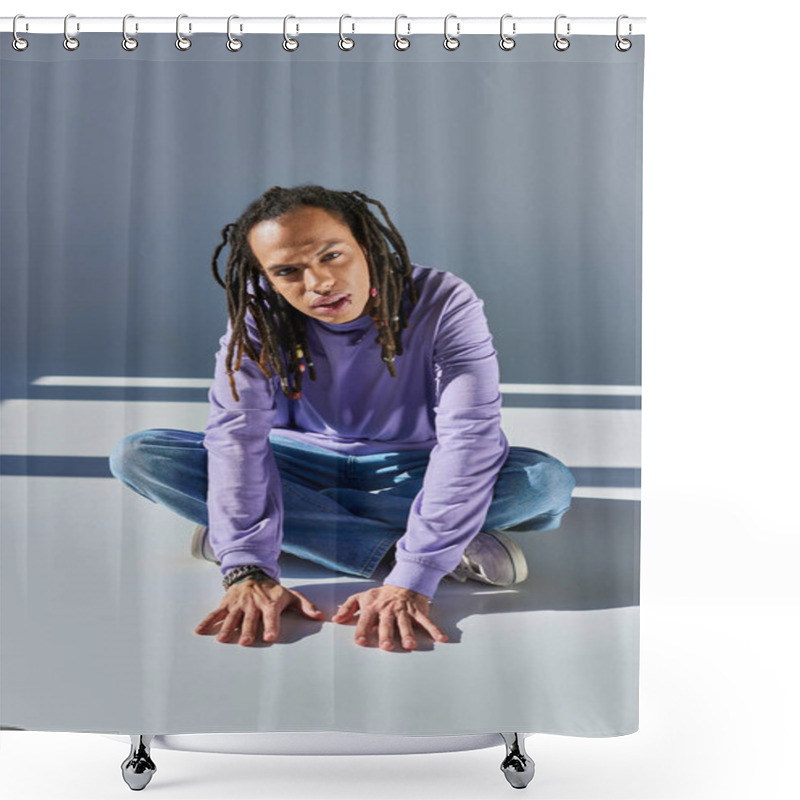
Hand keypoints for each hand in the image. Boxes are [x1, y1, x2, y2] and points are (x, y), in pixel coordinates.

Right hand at [194, 576, 324, 645]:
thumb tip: (320, 616)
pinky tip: (200, 631)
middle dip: (247, 630)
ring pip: (232, 618)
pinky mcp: (226, 604)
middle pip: (250, 620)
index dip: (270, 627)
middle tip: (245, 641)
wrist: (253, 573)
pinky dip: (207, 621)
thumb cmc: (273, 590)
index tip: (269, 637)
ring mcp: (238, 604)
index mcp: (269, 604)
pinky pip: (216, 613)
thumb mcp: (291, 596)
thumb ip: (306, 607)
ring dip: (227, 629)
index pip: (271, 617)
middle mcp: (253, 604)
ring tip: (222, 640)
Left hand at [331, 584, 447, 650]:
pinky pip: (426, 620)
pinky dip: (434, 629)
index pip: (366, 619)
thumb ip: (347, 608)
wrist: (404, 582)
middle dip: (386, 634)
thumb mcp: (361, 597)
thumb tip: (336, 619)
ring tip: (409, 645)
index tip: (360, 641)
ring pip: (406, 623)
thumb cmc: (381, 595)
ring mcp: (404, 610)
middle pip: (387, 623)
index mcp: (373, 607)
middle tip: (386, 646)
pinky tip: (440, 638)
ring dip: (408, 633)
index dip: (363, 630)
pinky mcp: (417, 610)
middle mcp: (388, 609)